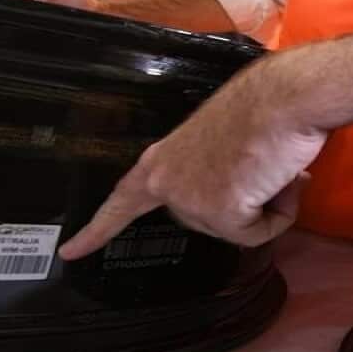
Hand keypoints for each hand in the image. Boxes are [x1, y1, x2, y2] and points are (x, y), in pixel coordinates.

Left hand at [57, 65, 326, 258]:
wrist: (284, 99)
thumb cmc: (262, 109)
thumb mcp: (219, 144)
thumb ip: (214, 170)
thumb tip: (254, 190)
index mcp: (162, 159)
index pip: (122, 199)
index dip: (98, 229)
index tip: (69, 252)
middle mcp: (167, 181)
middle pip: (206, 218)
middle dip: (242, 203)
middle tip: (265, 169)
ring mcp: (191, 198)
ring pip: (236, 228)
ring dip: (264, 205)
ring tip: (274, 166)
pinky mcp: (220, 211)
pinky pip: (255, 234)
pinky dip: (277, 215)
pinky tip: (282, 181)